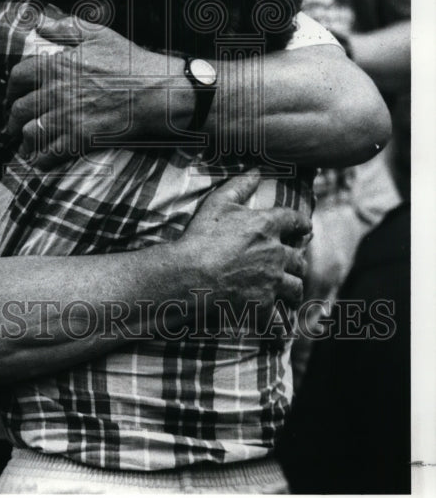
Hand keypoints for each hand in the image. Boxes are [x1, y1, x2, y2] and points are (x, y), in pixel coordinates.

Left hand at [6, 15, 192, 168]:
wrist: (155, 91)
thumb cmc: (129, 61)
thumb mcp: (99, 34)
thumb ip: (66, 28)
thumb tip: (41, 24)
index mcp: (56, 66)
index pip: (17, 77)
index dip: (10, 88)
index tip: (13, 95)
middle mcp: (55, 92)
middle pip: (19, 109)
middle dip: (12, 118)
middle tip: (14, 123)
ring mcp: (66, 118)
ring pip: (30, 133)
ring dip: (24, 140)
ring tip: (25, 144)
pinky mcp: (79, 139)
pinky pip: (49, 154)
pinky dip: (40, 160)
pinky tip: (40, 160)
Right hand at [175, 170, 310, 318]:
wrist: (192, 273)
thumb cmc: (202, 235)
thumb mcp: (218, 202)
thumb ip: (239, 185)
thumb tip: (256, 169)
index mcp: (267, 226)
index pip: (295, 221)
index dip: (301, 224)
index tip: (305, 228)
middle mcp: (276, 254)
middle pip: (299, 259)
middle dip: (297, 261)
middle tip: (294, 264)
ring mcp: (272, 282)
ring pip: (295, 288)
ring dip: (293, 290)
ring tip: (289, 292)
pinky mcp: (263, 305)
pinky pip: (279, 320)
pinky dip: (281, 324)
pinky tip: (280, 328)